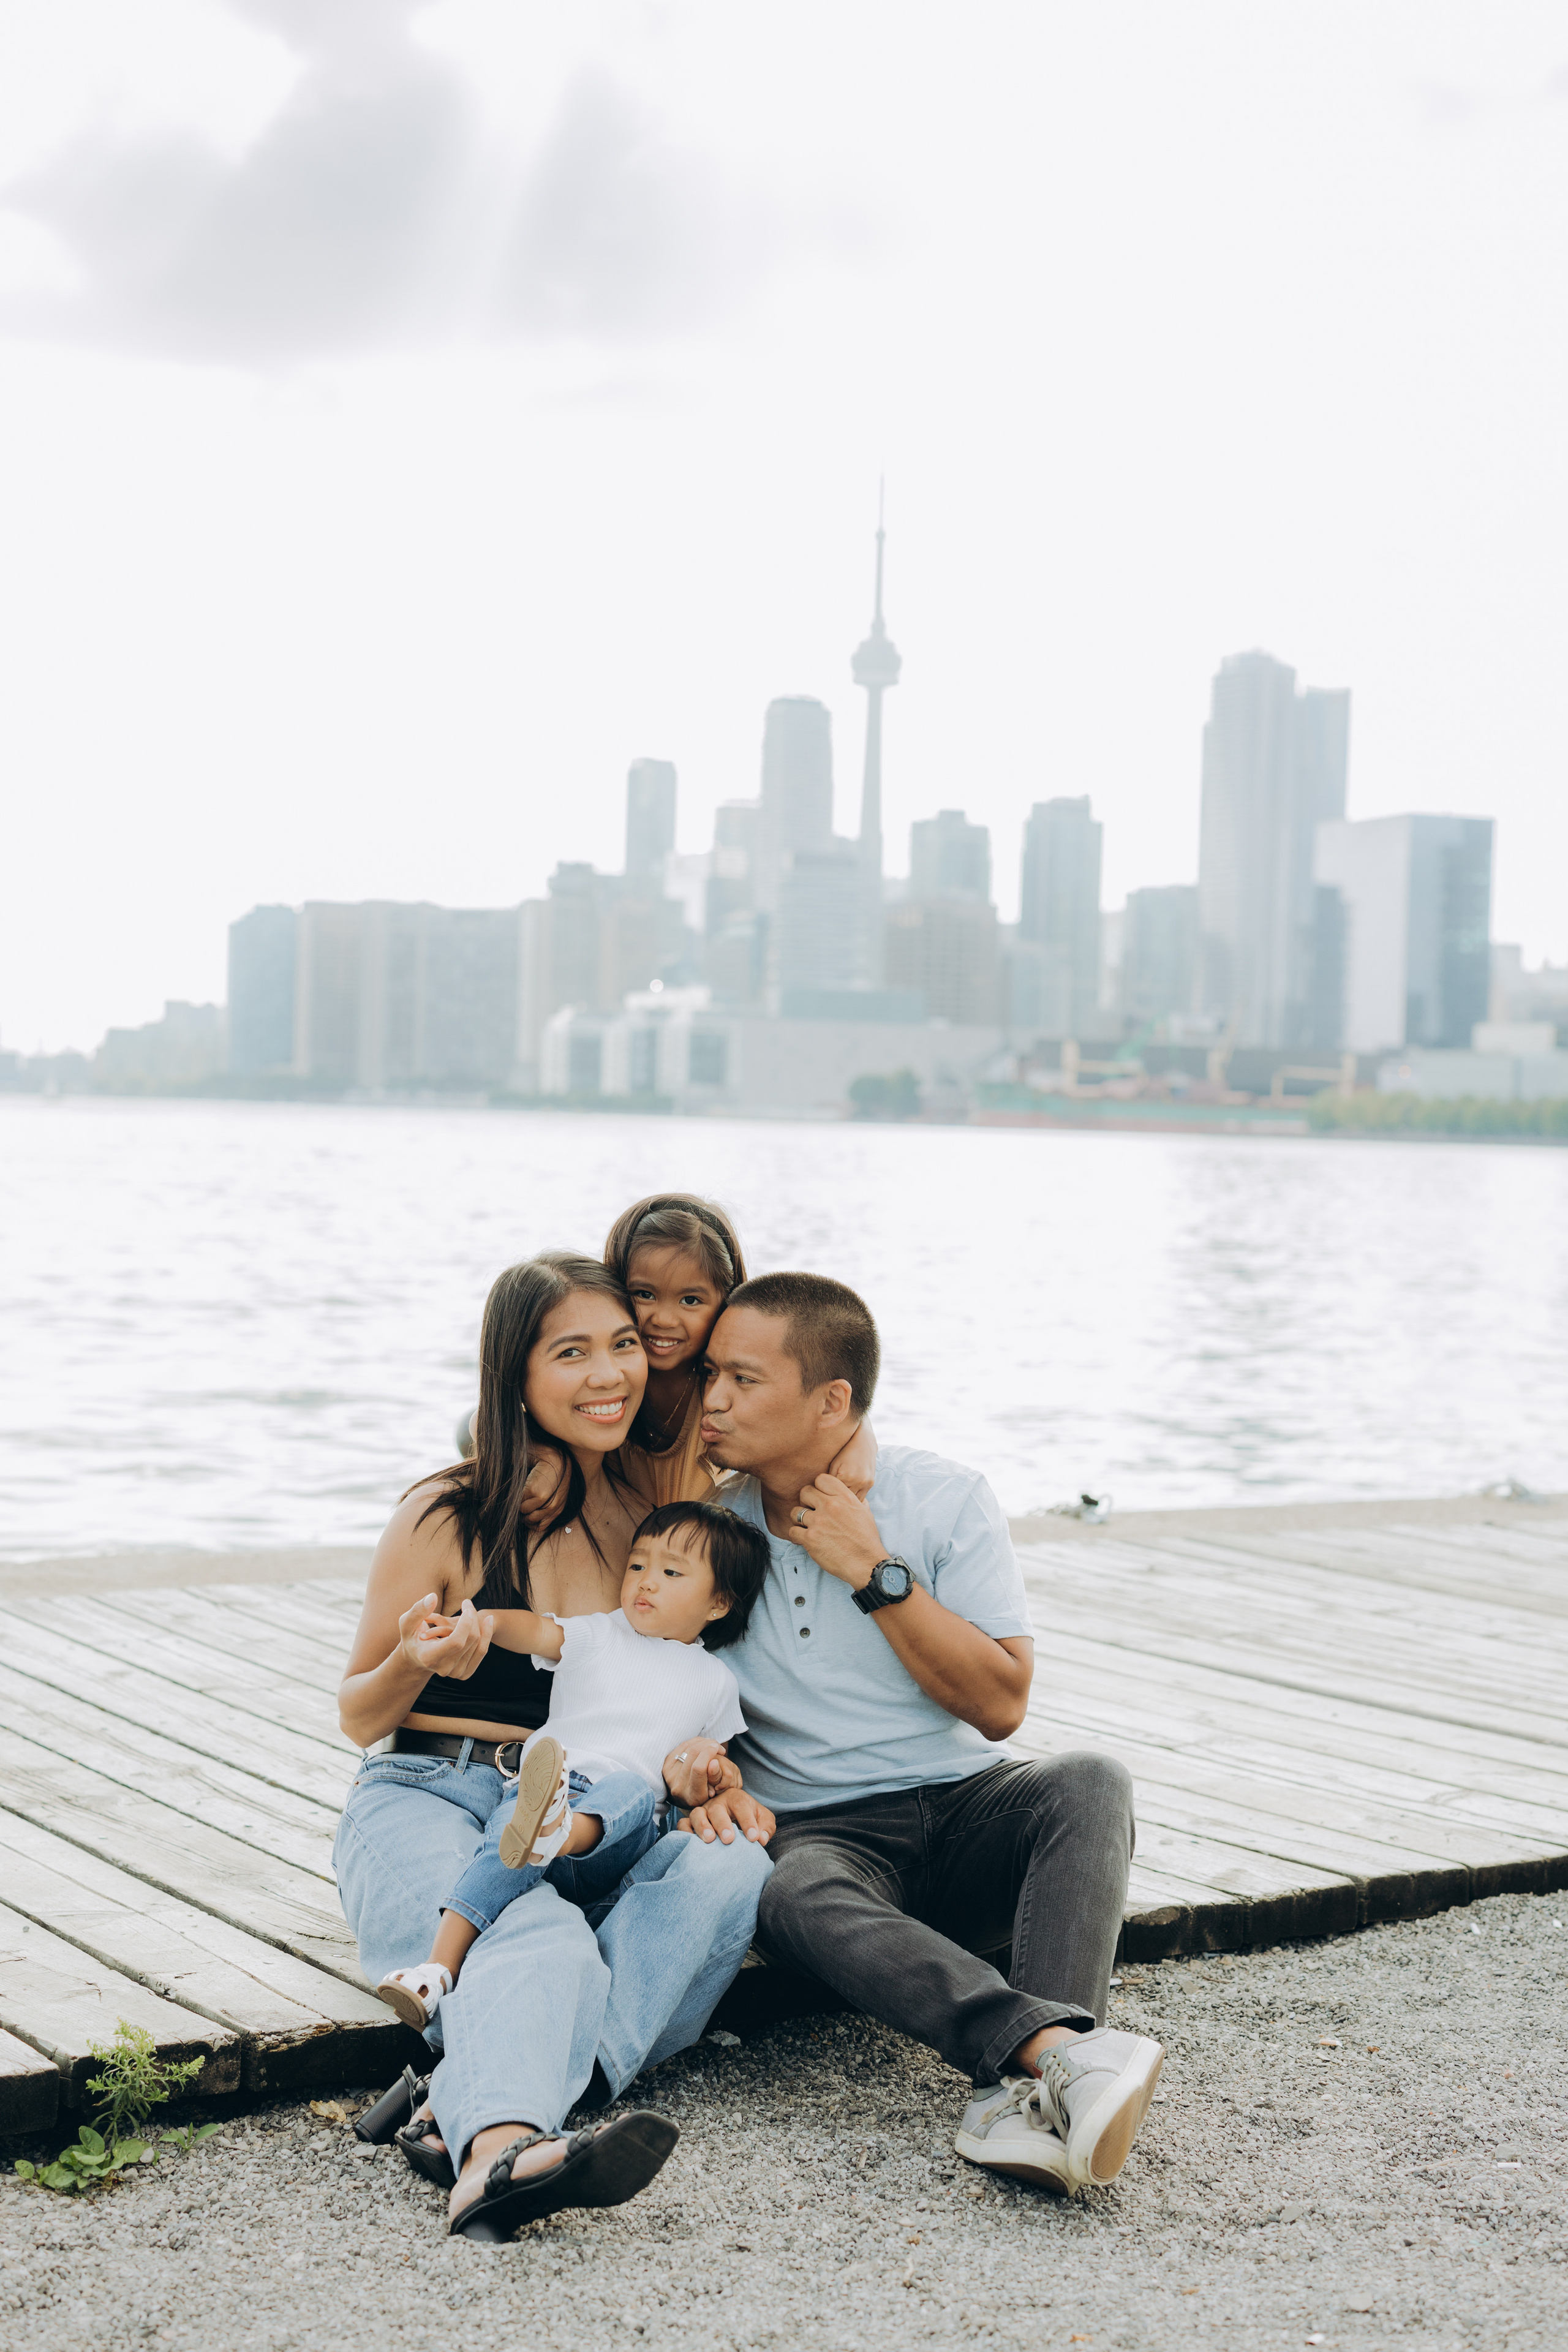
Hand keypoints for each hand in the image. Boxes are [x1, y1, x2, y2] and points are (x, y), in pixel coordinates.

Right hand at [398, 1594, 493, 1680]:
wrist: (417, 1657)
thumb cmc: (412, 1636)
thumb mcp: (407, 1622)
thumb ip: (418, 1610)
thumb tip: (433, 1597)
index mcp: (428, 1657)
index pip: (456, 1641)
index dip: (465, 1623)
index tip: (466, 1606)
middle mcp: (443, 1669)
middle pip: (470, 1640)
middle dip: (472, 1618)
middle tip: (467, 1603)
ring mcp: (455, 1673)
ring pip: (478, 1645)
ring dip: (479, 1623)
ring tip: (472, 1609)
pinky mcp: (464, 1673)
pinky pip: (481, 1652)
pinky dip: (487, 1635)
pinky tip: (488, 1620)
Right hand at [518, 1450, 568, 1528]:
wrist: (553, 1457)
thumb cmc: (551, 1474)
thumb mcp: (555, 1495)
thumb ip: (546, 1509)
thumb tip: (526, 1518)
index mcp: (558, 1509)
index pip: (540, 1526)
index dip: (529, 1521)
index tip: (525, 1514)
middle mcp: (553, 1507)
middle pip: (530, 1521)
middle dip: (523, 1514)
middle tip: (522, 1501)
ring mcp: (544, 1500)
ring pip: (523, 1512)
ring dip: (520, 1503)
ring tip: (525, 1491)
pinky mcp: (535, 1492)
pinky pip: (520, 1502)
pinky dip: (518, 1496)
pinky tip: (524, 1486)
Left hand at [662, 1739, 740, 1808]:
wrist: (687, 1799)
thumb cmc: (707, 1794)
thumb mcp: (716, 1789)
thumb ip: (716, 1776)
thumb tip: (714, 1762)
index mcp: (693, 1796)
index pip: (698, 1769)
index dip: (709, 1754)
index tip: (721, 1750)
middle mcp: (678, 1787)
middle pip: (692, 1754)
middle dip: (708, 1745)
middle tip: (717, 1746)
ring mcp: (669, 1776)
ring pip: (687, 1748)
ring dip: (702, 1742)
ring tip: (712, 1745)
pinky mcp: (666, 1766)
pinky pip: (682, 1746)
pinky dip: (694, 1742)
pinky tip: (703, 1744)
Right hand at [677, 1787, 775, 1845]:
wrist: (735, 1820)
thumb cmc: (750, 1819)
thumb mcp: (763, 1819)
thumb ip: (766, 1826)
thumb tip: (762, 1838)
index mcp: (736, 1798)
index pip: (741, 1805)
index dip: (747, 1821)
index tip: (754, 1838)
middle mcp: (717, 1803)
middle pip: (717, 1809)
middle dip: (723, 1824)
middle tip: (729, 1839)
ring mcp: (703, 1812)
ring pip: (697, 1814)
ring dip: (702, 1826)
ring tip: (710, 1840)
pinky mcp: (691, 1822)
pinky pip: (683, 1824)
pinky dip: (685, 1832)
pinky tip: (691, 1842)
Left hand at [788, 1475, 887, 1589]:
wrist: (866, 1563)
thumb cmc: (867, 1539)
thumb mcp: (865, 1512)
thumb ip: (854, 1500)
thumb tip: (848, 1495)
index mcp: (844, 1497)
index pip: (821, 1479)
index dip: (819, 1488)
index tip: (821, 1498)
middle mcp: (830, 1506)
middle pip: (805, 1492)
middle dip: (806, 1501)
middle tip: (812, 1512)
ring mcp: (819, 1522)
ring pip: (795, 1511)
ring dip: (799, 1519)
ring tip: (807, 1527)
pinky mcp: (810, 1539)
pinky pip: (792, 1531)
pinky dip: (796, 1536)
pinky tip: (804, 1539)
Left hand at [826, 1417, 877, 1500]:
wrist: (864, 1442)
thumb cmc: (844, 1452)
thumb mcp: (833, 1464)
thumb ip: (828, 1481)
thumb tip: (820, 1494)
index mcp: (846, 1476)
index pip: (832, 1495)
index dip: (825, 1497)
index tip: (819, 1499)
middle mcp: (858, 1481)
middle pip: (843, 1500)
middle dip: (836, 1501)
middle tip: (828, 1501)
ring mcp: (867, 1483)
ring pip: (853, 1501)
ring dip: (846, 1502)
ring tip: (838, 1501)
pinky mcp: (871, 1484)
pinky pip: (861, 1498)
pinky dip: (854, 1499)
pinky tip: (847, 1498)